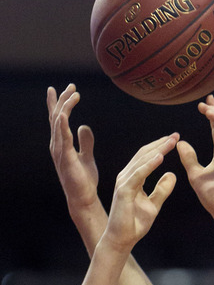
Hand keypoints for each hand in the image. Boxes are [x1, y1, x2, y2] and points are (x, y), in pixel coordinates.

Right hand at [47, 84, 99, 210]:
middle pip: (56, 116)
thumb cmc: (84, 180)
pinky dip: (62, 124)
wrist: (84, 199)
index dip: (57, 102)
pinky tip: (65, 113)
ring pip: (58, 123)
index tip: (60, 87)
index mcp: (61, 144)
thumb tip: (83, 126)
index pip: (57, 119)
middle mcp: (57, 145)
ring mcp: (59, 151)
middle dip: (62, 99)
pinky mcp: (65, 159)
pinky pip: (62, 138)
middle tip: (72, 85)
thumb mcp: (87, 156)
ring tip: (74, 93)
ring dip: (65, 106)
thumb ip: (85, 141)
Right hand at [105, 138, 177, 252]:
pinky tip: (161, 157)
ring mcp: (123, 182)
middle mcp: (126, 176)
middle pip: (144, 154)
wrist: (122, 240)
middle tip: (176, 135)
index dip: (161, 147)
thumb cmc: (135, 224)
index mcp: (133, 178)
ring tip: (172, 141)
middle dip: (161, 144)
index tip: (175, 139)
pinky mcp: (123, 191)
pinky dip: (149, 165)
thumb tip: (172, 174)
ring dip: (158, 150)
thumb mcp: (154, 204)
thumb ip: (162, 190)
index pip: (147, 157)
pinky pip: (138, 175)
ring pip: (141, 161)